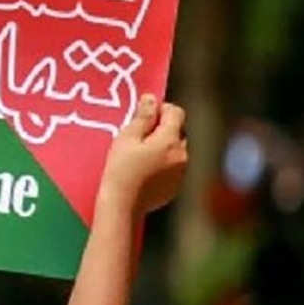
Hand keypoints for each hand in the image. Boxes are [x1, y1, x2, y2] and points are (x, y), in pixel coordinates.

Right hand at [99, 94, 187, 216]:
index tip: (143, 116)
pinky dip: (163, 163)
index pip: (176, 112)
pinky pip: (173, 166)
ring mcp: (181, 172)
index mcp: (170, 140)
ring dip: (163, 146)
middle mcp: (182, 154)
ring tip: (140, 155)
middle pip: (178, 130)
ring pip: (176, 148)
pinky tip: (144, 170)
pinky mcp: (176, 185)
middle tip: (138, 136)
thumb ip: (143, 117)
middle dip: (162, 128)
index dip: (160, 109)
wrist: (123, 205)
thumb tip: (152, 99)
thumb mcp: (127, 138)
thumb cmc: (121, 169)